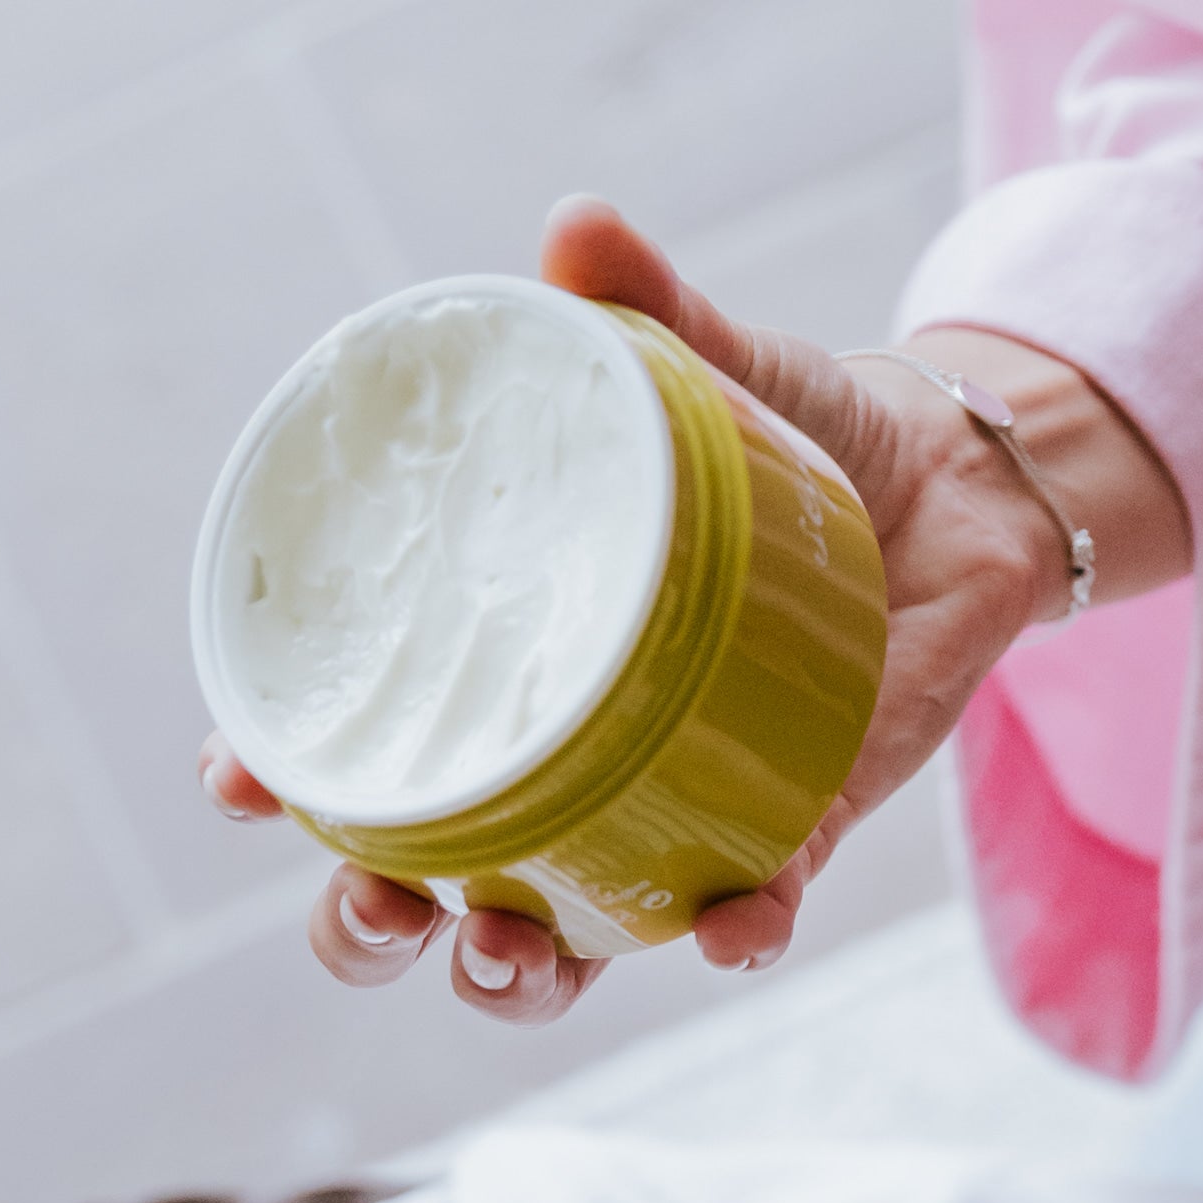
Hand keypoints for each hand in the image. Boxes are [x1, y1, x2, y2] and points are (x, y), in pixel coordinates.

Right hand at [204, 196, 1188, 1025]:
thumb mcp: (709, 366)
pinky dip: (736, 928)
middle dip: (368, 925)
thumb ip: (643, 310)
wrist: (962, 479)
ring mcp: (672, 802)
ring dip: (517, 971)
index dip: (281, 774)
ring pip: (561, 940)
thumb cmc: (791, 432)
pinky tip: (729, 928)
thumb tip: (577, 231)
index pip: (357, 741)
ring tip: (501, 955)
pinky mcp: (794, 819)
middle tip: (373, 902)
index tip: (240, 775)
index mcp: (501, 660)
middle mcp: (568, 757)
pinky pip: (748, 905)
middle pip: (425, 890)